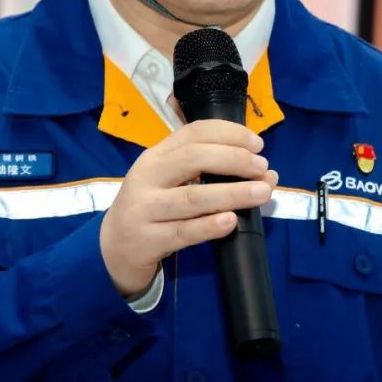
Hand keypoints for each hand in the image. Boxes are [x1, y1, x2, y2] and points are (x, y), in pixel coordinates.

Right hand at [100, 119, 277, 297]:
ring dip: (231, 193)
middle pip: (192, 159)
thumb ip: (211, 173)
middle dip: (232, 159)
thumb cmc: (151, 207)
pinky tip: (231, 221)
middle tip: (262, 167)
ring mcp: (144, 209)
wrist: (113, 248)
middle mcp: (147, 177)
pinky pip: (183, 232)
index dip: (228, 133)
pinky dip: (209, 226)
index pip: (192, 133)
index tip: (257, 143)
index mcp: (155, 156)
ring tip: (261, 192)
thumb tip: (268, 173)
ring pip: (191, 198)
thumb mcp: (169, 181)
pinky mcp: (147, 240)